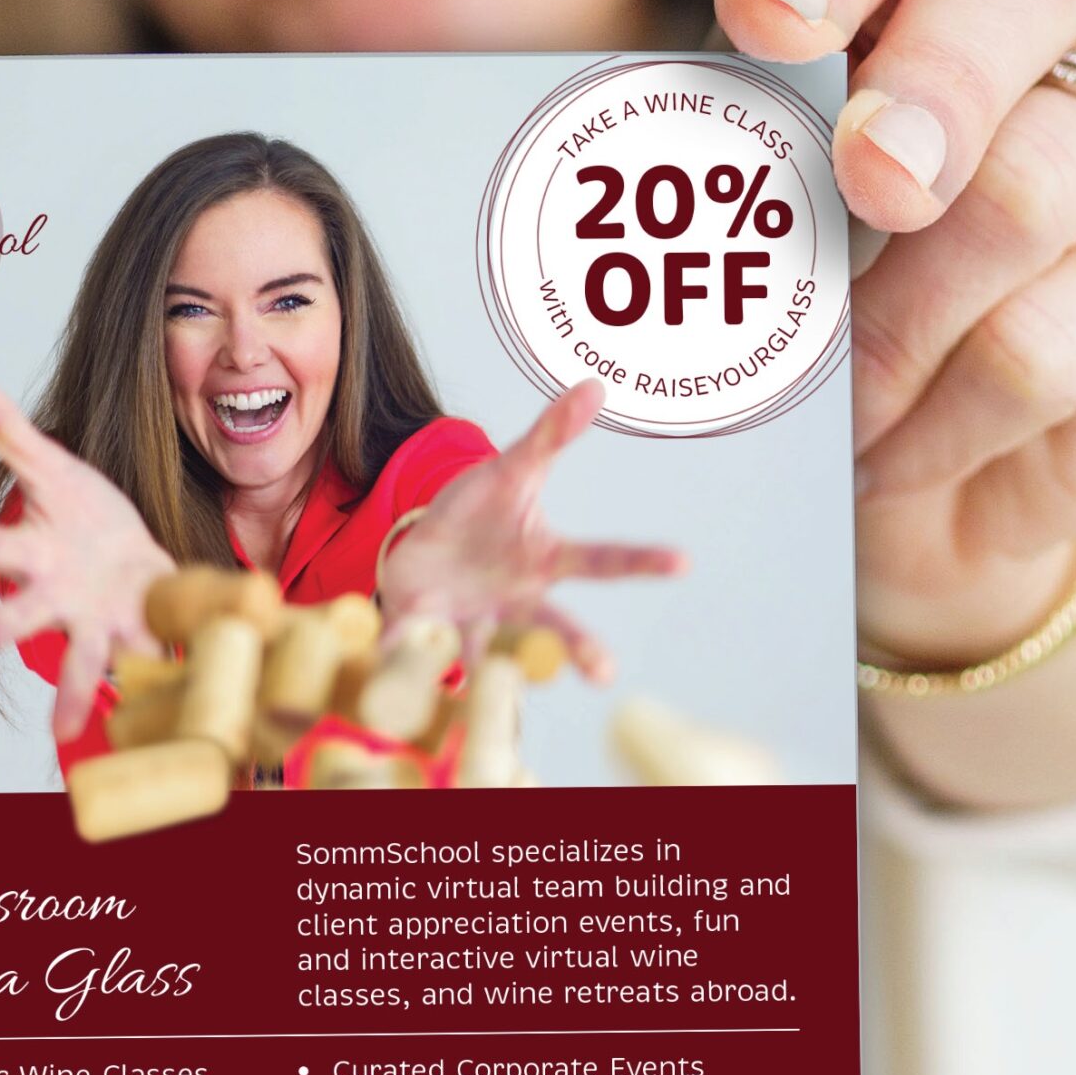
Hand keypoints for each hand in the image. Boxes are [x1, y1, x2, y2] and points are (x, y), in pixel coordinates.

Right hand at [0, 380, 175, 737]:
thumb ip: (9, 431)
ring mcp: (98, 621)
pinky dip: (157, 677)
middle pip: (17, 614)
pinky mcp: (141, 635)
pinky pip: (150, 660)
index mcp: (33, 551)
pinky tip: (165, 694)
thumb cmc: (83, 515)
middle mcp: (56, 597)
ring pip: (82, 658)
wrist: (133, 562)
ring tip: (63, 733)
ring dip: (74, 692)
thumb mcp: (51, 467)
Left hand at [374, 380, 684, 680]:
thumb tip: (594, 385)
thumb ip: (550, 435)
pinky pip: (413, 645)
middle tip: (604, 672)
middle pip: (552, 626)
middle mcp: (517, 602)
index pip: (600, 559)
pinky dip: (402, 654)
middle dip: (576, 648)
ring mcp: (472, 621)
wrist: (425, 550)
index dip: (642, 560)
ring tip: (485, 688)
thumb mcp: (510, 469)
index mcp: (544, 560)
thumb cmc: (480, 512)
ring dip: (484, 670)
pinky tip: (391, 670)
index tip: (684, 560)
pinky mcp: (425, 630)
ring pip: (485, 653)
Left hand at [713, 0, 1075, 661]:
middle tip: (867, 181)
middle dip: (932, 81)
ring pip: (1030, 184)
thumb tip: (648, 182)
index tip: (761, 12)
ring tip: (823, 397)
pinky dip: (942, 414)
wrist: (950, 420)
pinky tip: (891, 444)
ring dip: (887, 321)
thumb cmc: (833, 237)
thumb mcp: (752, 163)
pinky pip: (1057, 339)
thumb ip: (727, 134)